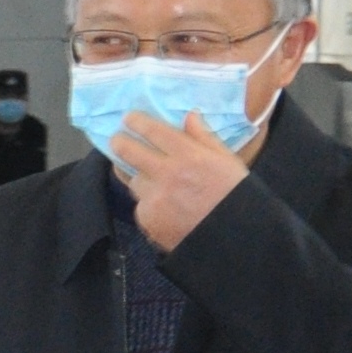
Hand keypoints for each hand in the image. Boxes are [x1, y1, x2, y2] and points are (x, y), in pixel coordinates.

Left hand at [109, 108, 249, 253]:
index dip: (137, 122)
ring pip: (134, 180)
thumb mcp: (226, 161)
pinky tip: (166, 207)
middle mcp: (167, 174)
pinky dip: (149, 203)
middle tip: (116, 140)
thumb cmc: (234, 195)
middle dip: (119, 142)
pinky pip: (141, 204)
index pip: (154, 131)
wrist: (232, 237)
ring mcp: (154, 197)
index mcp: (189, 155)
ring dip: (140, 178)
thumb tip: (189, 115)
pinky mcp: (147, 218)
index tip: (128, 118)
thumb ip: (204, 137)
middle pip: (128, 152)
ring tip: (155, 181)